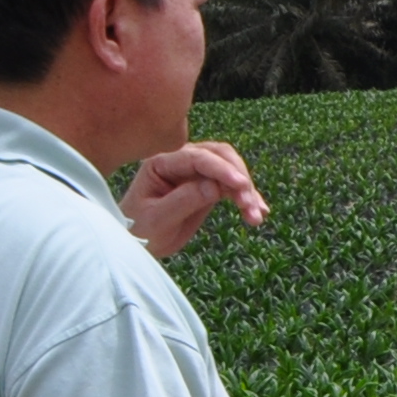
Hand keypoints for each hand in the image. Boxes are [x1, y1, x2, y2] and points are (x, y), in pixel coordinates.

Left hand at [124, 141, 266, 259]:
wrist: (137, 241)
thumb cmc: (139, 229)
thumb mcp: (158, 219)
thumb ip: (183, 200)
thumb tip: (214, 187)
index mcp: (161, 163)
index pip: (196, 158)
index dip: (221, 169)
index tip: (241, 185)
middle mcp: (180, 161)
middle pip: (219, 156)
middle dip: (239, 177)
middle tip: (250, 204)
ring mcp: (195, 172)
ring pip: (230, 169)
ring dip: (246, 190)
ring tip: (256, 216)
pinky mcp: (207, 186)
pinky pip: (231, 186)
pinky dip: (246, 198)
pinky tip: (258, 213)